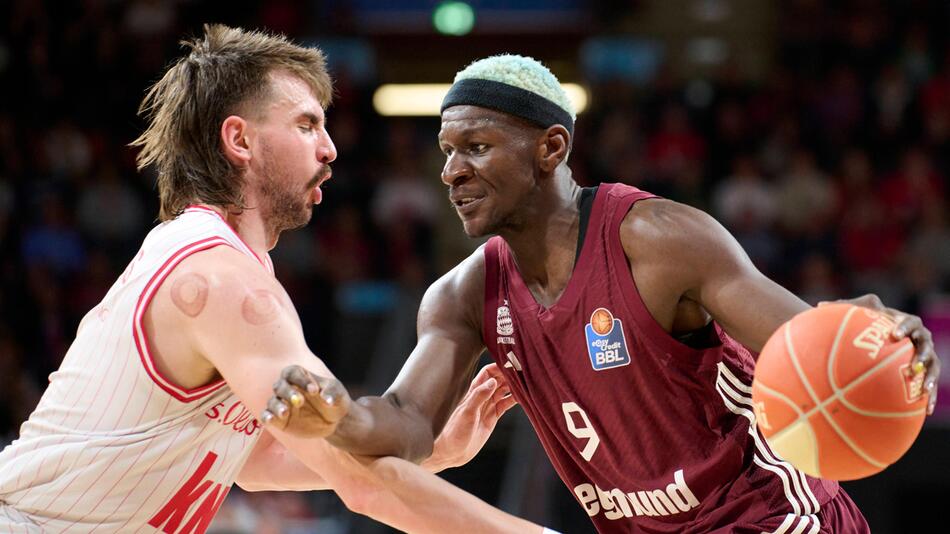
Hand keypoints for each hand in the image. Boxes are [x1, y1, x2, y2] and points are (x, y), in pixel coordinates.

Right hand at [262, 365, 350, 436]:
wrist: (335, 421)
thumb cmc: (335, 400)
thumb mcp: (339, 393)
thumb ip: (332, 392)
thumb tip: (326, 399)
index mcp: (301, 377)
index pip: (293, 373)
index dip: (301, 380)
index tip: (315, 390)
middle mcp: (288, 389)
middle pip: (280, 386)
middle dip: (288, 393)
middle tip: (300, 401)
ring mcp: (283, 404)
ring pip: (272, 401)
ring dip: (277, 406)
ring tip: (285, 413)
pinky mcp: (280, 420)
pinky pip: (267, 416)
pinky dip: (266, 417)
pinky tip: (270, 420)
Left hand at [423, 363, 517, 471]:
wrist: (451, 452)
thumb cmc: (453, 432)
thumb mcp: (467, 413)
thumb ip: (479, 396)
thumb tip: (492, 381)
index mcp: (472, 391)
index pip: (487, 372)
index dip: (498, 367)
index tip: (511, 365)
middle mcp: (480, 397)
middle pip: (497, 380)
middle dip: (509, 375)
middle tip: (523, 372)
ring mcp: (487, 407)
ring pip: (503, 391)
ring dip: (513, 387)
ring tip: (526, 383)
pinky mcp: (492, 418)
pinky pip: (505, 404)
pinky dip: (513, 400)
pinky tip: (522, 397)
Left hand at [831, 294, 940, 413]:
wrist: (879, 338)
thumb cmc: (865, 325)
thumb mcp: (855, 314)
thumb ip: (842, 308)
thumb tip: (819, 305)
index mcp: (905, 323)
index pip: (909, 322)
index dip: (904, 327)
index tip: (894, 335)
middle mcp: (920, 338)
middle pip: (926, 344)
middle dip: (923, 354)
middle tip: (914, 365)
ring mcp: (925, 355)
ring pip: (933, 366)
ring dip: (931, 377)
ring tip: (925, 388)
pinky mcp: (926, 372)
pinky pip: (929, 385)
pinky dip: (929, 397)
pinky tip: (926, 410)